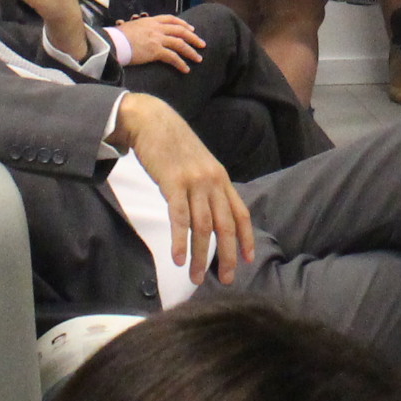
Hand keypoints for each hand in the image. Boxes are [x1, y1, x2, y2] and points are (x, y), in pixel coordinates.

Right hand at [114, 96, 252, 281]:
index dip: (246, 238)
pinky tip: (177, 258)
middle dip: (227, 255)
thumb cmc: (173, 146)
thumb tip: (211, 214)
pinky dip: (180, 240)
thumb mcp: (199, 165)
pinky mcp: (173, 182)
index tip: (248, 260)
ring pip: (202, 226)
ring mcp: (194, 182)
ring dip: (200, 255)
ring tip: (196, 277)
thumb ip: (207, 187)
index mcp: (221, 178)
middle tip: (226, 279)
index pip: (241, 213)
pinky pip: (179, 217)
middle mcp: (213, 181)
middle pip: (225, 225)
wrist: (152, 121)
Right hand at [117, 13, 205, 71]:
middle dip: (194, 38)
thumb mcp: (133, 26)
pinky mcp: (155, 51)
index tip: (191, 29)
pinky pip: (173, 57)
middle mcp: (157, 28)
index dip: (184, 24)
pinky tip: (186, 69)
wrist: (113, 42)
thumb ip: (144, 28)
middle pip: (181, 31)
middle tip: (202, 44)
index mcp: (151, 20)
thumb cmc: (118, 37)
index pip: (172, 19)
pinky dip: (181, 63)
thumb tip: (148, 34)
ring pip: (180, 44)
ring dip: (191, 52)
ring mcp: (157, 39)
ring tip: (198, 59)